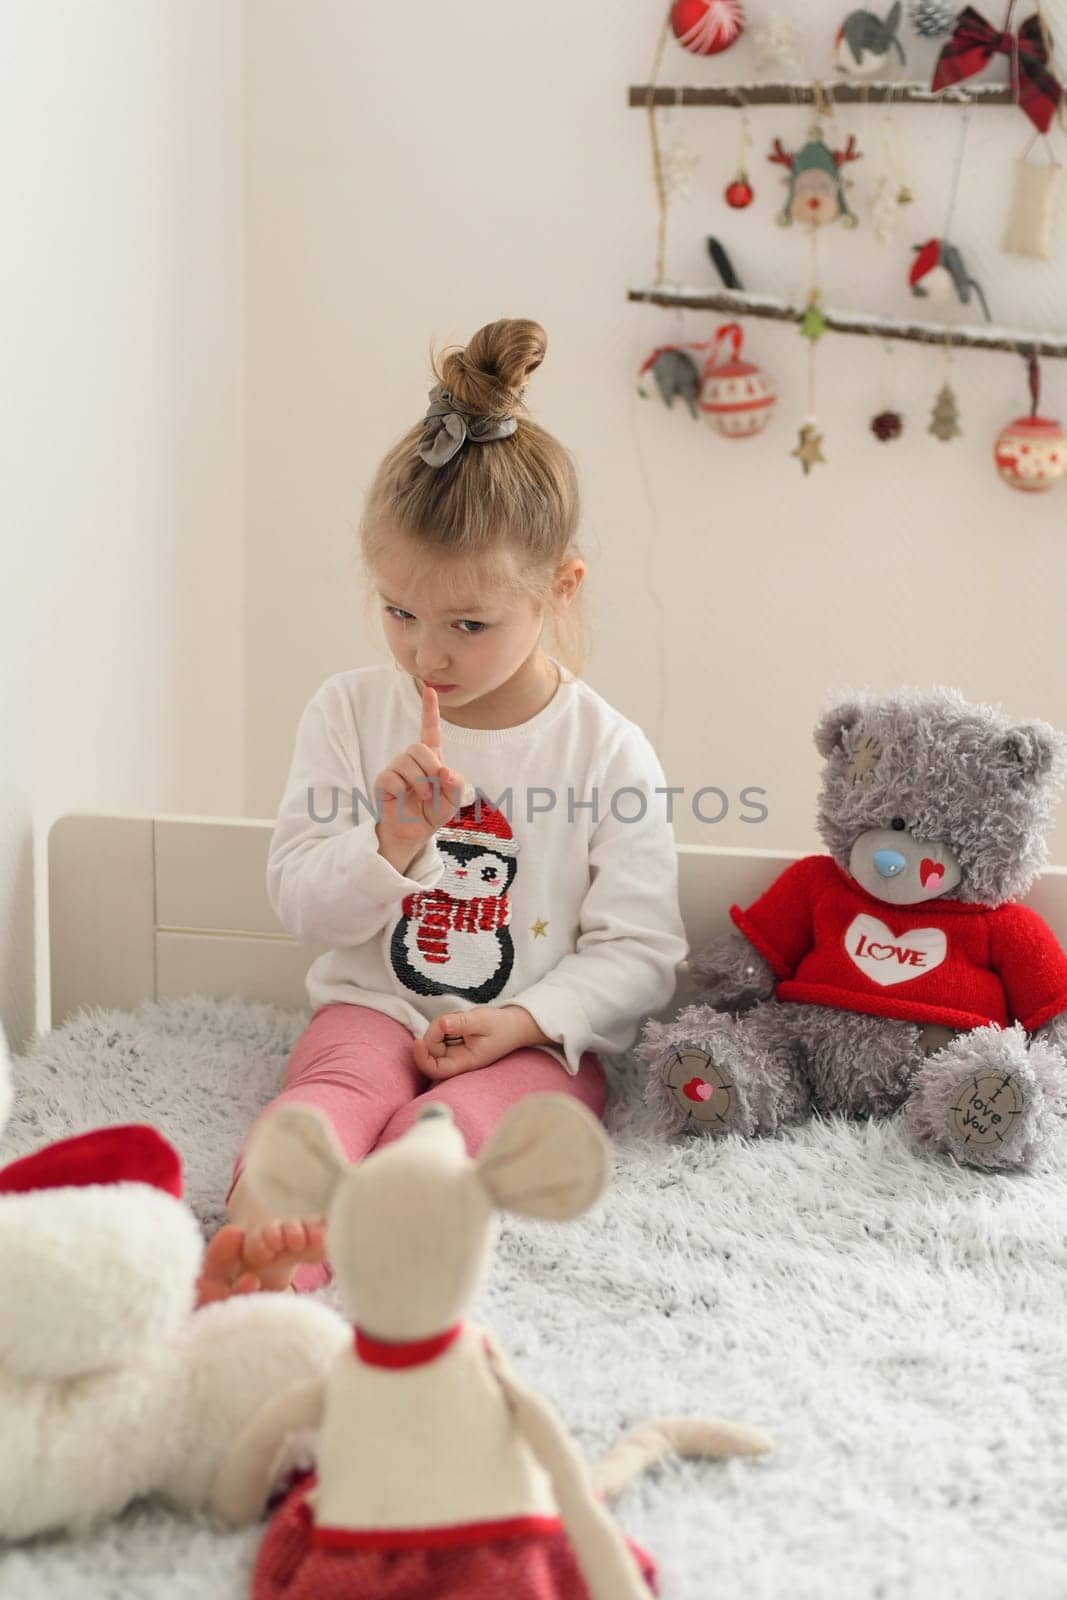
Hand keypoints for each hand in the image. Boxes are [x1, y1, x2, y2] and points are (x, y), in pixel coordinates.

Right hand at [373, 684, 464, 866]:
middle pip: (418, 747)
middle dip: (430, 767)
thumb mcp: (454, 799)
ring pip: (405, 762)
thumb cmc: (433, 811)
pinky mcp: (382, 782)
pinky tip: (405, 799)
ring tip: (423, 797)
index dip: (429, 710)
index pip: (429, 729)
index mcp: (430, 759)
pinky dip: (404, 791)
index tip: (429, 689)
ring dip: (420, 783)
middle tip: (434, 787)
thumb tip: (445, 771)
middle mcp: (411, 760)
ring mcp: (395, 769)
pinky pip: (392, 778)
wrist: (415, 832)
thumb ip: (456, 783)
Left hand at [413, 1005, 552, 1078]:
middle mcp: (456, 1059)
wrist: (516, 1025)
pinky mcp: (454, 1041)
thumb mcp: (483, 1021)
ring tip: (463, 1019)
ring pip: (434, 1039)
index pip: (434, 1068)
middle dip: (435, 1032)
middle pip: (431, 1050)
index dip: (421, 1058)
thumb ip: (462, 1023)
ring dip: (442, 1025)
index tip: (418, 1041)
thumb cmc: (502, 1026)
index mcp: (464, 1062)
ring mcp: (454, 1050)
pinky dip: (446, 1023)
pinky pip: (440, 1032)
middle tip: (453, 1019)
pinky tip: (461, 1020)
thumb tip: (442, 1024)